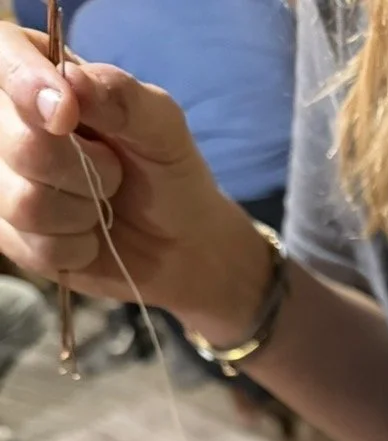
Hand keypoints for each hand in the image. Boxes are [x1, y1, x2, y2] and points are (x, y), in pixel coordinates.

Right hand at [0, 23, 260, 324]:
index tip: (66, 114)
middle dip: (80, 168)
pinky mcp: (10, 235)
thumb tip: (72, 80)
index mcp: (39, 73)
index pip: (5, 56)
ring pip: (21, 201)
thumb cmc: (167, 175)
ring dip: (81, 211)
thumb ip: (121, 96)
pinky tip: (90, 238)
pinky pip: (31, 246)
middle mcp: (9, 122)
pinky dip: (75, 248)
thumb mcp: (162, 126)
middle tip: (114, 172)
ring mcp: (5, 179)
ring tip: (102, 204)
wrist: (180, 248)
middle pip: (16, 141)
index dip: (24, 81)